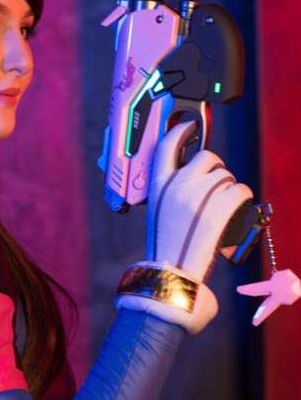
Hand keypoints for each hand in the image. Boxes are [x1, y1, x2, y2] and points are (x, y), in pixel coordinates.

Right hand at [147, 120, 252, 281]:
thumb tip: (193, 174)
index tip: (190, 126)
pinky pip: (241, 191)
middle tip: (214, 190)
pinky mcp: (220, 208)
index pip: (167, 146)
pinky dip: (242, 200)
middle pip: (207, 158)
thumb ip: (169, 189)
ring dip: (229, 189)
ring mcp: (199, 196)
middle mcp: (178, 186)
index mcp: (158, 186)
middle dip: (215, 170)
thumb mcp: (157, 211)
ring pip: (227, 176)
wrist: (173, 273)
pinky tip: (235, 212)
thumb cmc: (165, 246)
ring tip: (221, 209)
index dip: (181, 131)